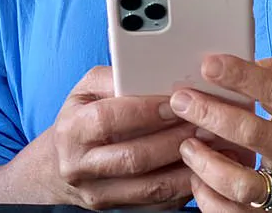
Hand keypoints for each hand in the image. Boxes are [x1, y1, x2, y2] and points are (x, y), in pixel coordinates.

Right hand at [6, 66, 193, 209]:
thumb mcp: (87, 89)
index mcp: (72, 130)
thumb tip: (149, 73)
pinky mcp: (120, 210)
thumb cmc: (80, 116)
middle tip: (203, 122)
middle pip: (134, 157)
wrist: (61, 163)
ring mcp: (99, 194)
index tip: (174, 101)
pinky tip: (203, 167)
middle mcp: (81, 166)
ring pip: (150, 186)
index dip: (144, 110)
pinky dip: (184, 187)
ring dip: (186, 165)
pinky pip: (158, 204)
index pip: (108, 120)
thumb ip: (114, 78)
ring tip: (210, 145)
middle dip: (173, 139)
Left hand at [169, 55, 271, 211]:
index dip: (241, 75)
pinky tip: (196, 177)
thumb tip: (246, 62)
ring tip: (186, 145)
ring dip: (206, 163)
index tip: (209, 64)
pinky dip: (208, 197)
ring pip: (242, 185)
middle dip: (211, 114)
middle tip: (181, 100)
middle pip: (253, 133)